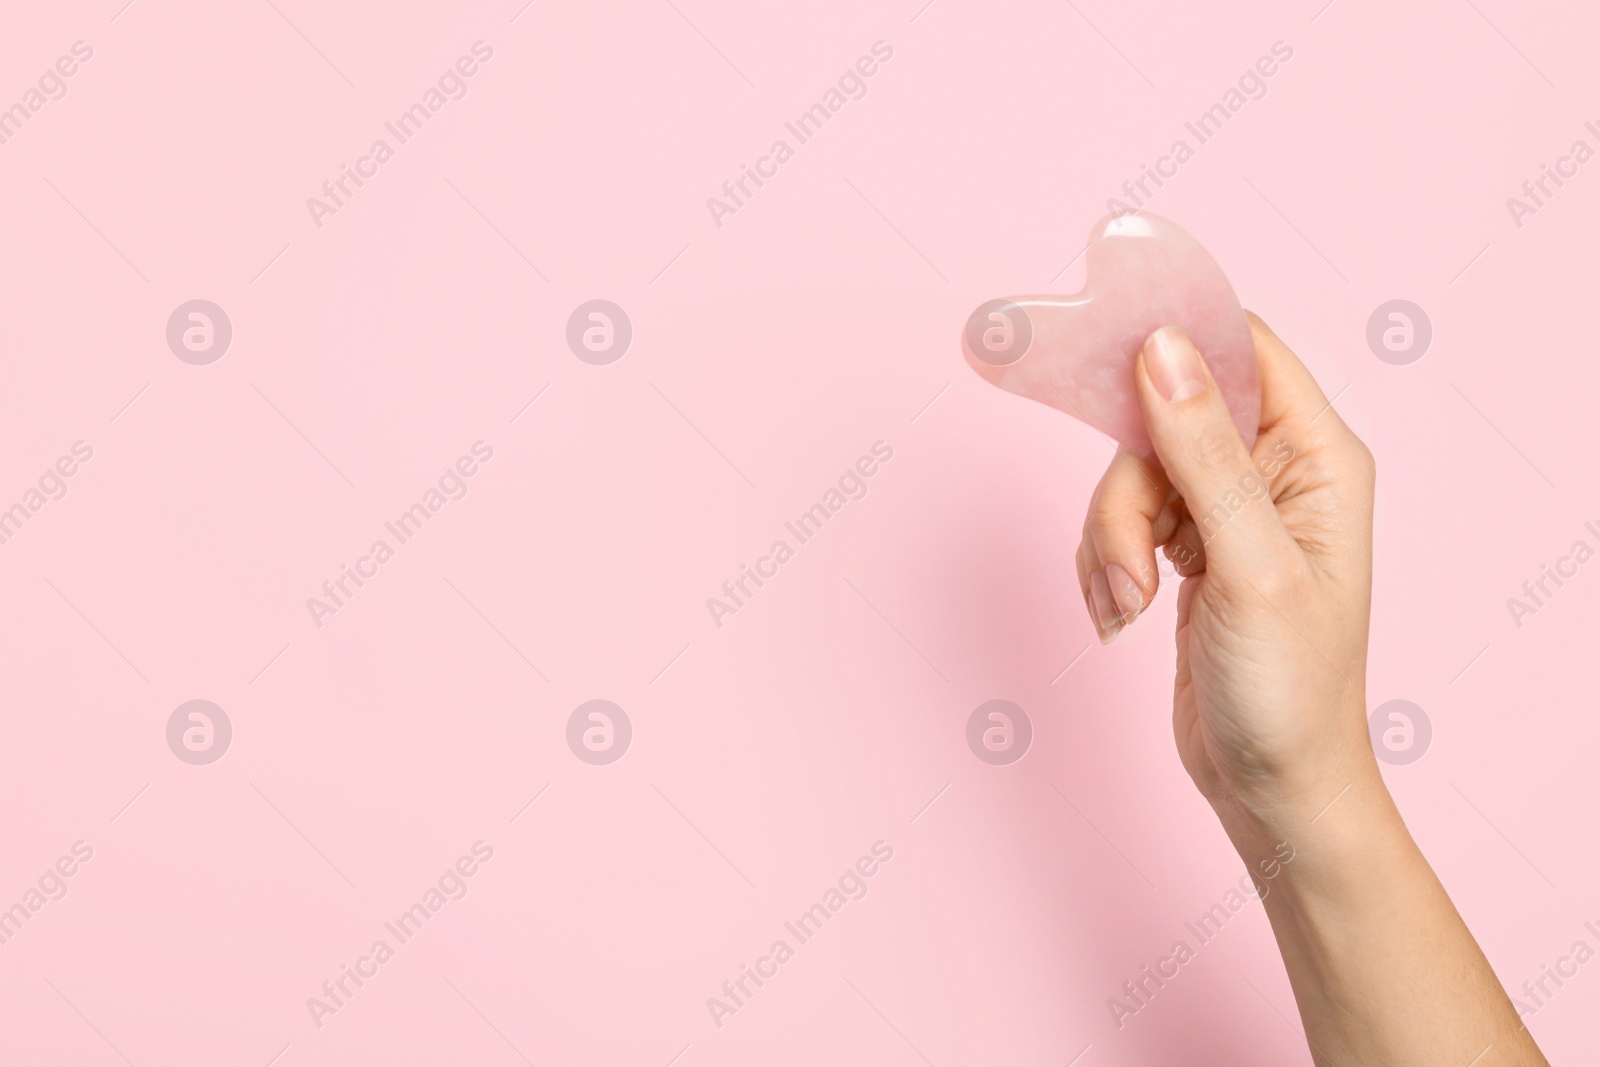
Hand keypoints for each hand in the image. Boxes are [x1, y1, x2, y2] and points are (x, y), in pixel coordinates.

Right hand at [1074, 314, 1377, 823]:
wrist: (1271, 789)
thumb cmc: (1290, 691)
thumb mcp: (1250, 565)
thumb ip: (1204, 452)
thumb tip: (1162, 347)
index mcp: (1318, 458)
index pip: (1241, 351)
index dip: (1173, 343)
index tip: (1103, 351)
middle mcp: (1275, 472)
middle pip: (1162, 419)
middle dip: (1127, 495)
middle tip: (1131, 566)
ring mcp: (1226, 511)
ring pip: (1130, 476)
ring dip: (1110, 543)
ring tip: (1129, 607)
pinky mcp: (1186, 548)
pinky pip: (1117, 522)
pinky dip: (1105, 566)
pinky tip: (1125, 614)